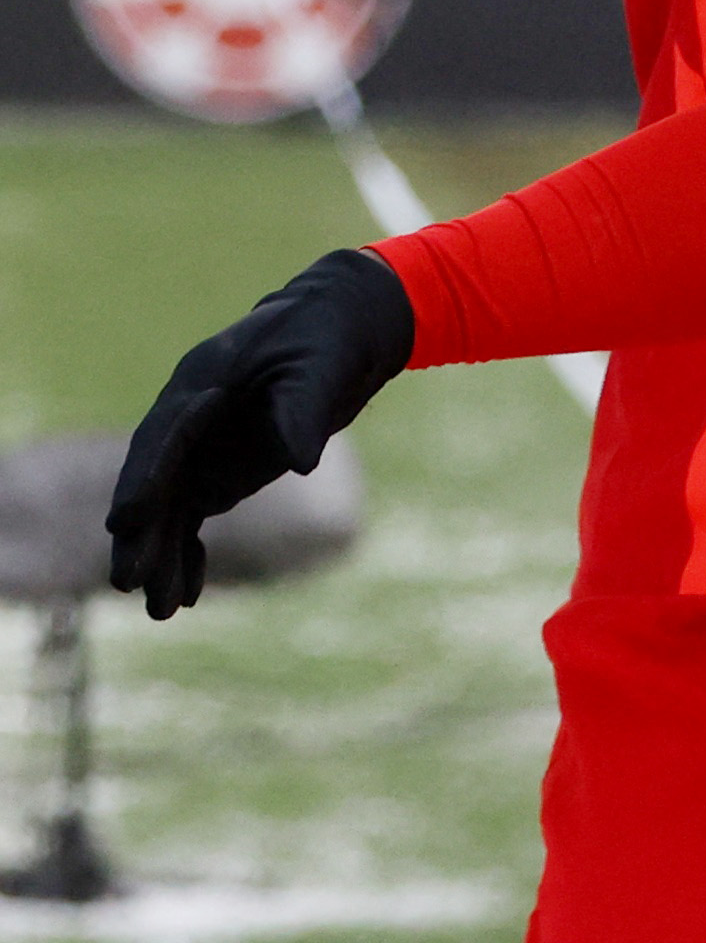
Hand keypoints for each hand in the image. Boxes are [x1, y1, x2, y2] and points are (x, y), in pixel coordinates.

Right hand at [107, 249, 412, 619]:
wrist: (344, 330)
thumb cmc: (328, 337)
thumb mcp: (321, 364)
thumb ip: (304, 408)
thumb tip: (300, 462)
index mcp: (203, 382)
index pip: (162, 435)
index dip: (142, 477)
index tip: (125, 519)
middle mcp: (189, 421)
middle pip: (154, 481)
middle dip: (140, 532)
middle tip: (128, 581)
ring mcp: (200, 449)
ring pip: (169, 510)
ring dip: (162, 557)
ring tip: (162, 611)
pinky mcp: (219, 472)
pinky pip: (192, 519)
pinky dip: (189, 555)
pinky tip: (187, 596)